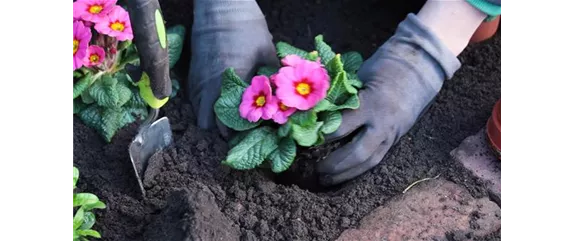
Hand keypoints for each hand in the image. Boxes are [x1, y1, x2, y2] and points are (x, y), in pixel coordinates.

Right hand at [188, 0, 278, 135]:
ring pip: (198, 112)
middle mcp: (208, 85)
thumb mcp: (266, 52)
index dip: (236, 132)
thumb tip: (282, 98)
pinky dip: (205, 103)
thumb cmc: (247, 27)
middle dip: (220, 129)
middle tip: (239, 126)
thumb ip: (272, 77)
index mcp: (228, 82)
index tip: (249, 133)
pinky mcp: (192, 72)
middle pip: (207, 123)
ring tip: (231, 114)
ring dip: (212, 116)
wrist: (220, 6)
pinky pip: (194, 98)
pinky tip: (220, 99)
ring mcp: (197, 79)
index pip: (226, 121)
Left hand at [317, 14, 461, 185]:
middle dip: (335, 166)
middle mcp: (384, 123)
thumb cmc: (387, 65)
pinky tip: (344, 174)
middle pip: (357, 154)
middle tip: (315, 171)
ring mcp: (393, 133)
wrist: (423, 65)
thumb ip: (343, 95)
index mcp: (372, 104)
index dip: (321, 137)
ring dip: (346, 174)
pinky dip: (358, 168)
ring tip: (326, 180)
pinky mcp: (397, 138)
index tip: (303, 141)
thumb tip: (316, 111)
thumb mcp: (361, 76)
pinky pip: (377, 158)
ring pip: (369, 162)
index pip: (342, 127)